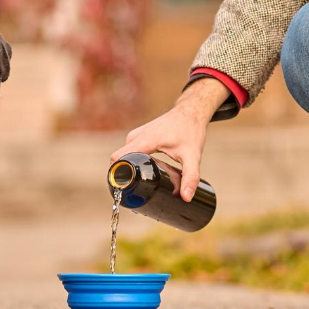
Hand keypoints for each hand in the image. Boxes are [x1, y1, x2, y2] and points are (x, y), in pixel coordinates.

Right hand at [110, 79, 228, 200]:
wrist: (190, 111)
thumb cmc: (190, 130)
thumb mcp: (192, 156)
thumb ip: (190, 177)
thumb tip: (186, 197)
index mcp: (145, 140)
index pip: (118, 158)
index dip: (116, 175)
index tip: (123, 191)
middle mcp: (136, 136)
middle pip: (120, 159)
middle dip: (124, 176)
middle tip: (137, 193)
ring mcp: (136, 135)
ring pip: (125, 156)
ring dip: (129, 169)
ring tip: (142, 185)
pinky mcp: (139, 136)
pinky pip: (129, 151)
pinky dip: (133, 162)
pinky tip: (143, 172)